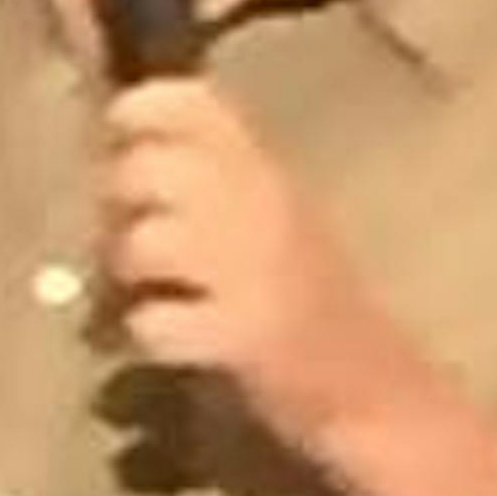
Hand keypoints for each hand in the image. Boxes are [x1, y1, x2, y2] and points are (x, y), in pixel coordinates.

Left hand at [100, 80, 421, 461]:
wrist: (380, 393)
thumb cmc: (316, 308)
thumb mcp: (274, 223)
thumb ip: (212, 185)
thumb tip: (118, 165)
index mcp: (266, 172)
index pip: (190, 103)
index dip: (137, 112)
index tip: (119, 142)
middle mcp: (260, 206)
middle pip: (147, 170)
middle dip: (116, 208)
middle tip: (128, 243)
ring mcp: (254, 270)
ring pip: (143, 242)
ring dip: (125, 275)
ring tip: (143, 296)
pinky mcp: (244, 334)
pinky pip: (156, 321)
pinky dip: (149, 335)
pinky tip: (170, 342)